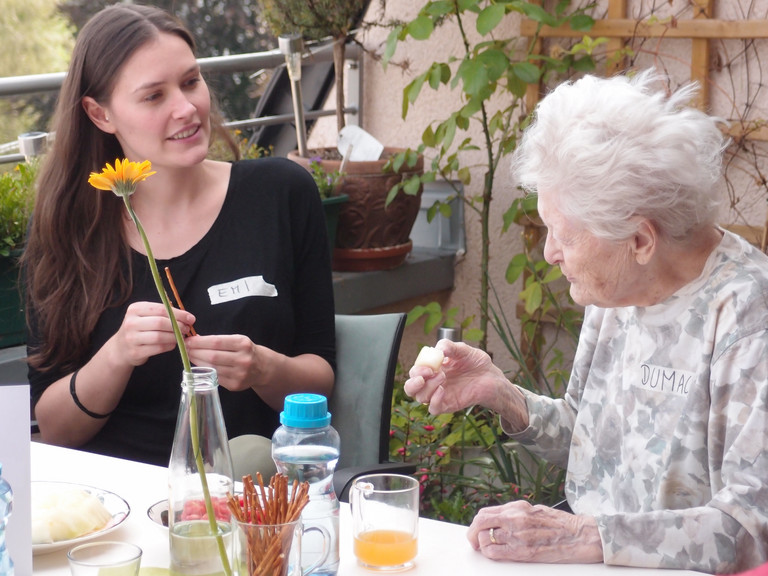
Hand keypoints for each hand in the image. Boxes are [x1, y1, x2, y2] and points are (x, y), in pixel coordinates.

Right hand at [113, 302, 195, 366]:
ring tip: (182, 337)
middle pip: (160, 322)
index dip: (179, 314)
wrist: (120, 348)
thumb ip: (164, 313)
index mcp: (135, 309)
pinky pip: (158, 348)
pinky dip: (169, 346)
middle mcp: (131, 323)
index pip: (161, 309)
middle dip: (178, 326)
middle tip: (187, 329)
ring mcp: (131, 338)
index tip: (191, 318)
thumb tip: (188, 317)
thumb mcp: (146, 316)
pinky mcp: (135, 352)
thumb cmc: (139, 329)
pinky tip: (173, 344)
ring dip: (175, 337)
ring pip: (160, 336)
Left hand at [184, 334, 260, 391]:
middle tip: (186, 349)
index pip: (216, 342)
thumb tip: (195, 339)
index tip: (188, 341)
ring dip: (197, 362)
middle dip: (195, 352)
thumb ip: (218, 340)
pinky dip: (205, 371)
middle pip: (212, 356)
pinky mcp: (235, 385)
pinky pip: (215, 377)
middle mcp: (243, 359)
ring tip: (191, 356)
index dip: (199, 342)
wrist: (262, 367)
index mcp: (243, 344)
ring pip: (212, 368)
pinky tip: (200, 366)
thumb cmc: (245, 351)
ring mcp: (239, 374)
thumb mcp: (237, 340)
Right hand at [404, 340, 507, 414]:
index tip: (429, 365)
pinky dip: (434, 400)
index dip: (417, 370)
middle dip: (413, 382)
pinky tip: (442, 390)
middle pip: (411, 388)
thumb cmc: (476, 363)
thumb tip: (438, 349)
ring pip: (421, 398)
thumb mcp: (463, 350)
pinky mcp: (448, 405)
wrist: (491, 376)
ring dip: (428, 387)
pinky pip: (433, 409)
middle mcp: (433, 383)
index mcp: (433, 369)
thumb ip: (449, 346)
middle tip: (428, 373)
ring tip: (442, 377)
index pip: (415, 372)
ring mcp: (440, 395)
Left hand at [467, 501, 602, 563]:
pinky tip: (495, 554)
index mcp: (518, 507)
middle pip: (480, 522)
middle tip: (473, 541)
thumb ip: (516, 514)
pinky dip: (490, 553)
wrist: (580, 536)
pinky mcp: (522, 551)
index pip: (486, 512)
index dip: (477, 523)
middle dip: (472, 533)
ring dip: (482, 544)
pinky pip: (495, 552)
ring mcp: (517, 535)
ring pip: (484, 538)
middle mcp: (515, 518)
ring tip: (486, 548)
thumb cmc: (561, 524)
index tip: (476, 530)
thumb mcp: (535, 511)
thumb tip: (500, 520)